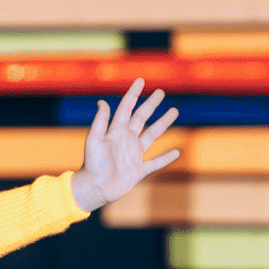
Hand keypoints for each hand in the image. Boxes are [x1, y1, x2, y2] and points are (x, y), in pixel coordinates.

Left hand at [70, 78, 180, 212]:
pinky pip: (156, 163)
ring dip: (163, 123)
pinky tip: (177, 152)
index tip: (140, 80)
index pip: (126, 108)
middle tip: (160, 92)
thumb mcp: (94, 140)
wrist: (94, 188)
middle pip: (141, 118)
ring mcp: (134, 155)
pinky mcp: (139, 170)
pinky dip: (166, 158)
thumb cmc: (92, 164)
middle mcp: (126, 140)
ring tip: (174, 111)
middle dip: (151, 105)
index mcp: (115, 132)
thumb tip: (102, 102)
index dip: (133, 94)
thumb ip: (100, 122)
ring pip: (152, 135)